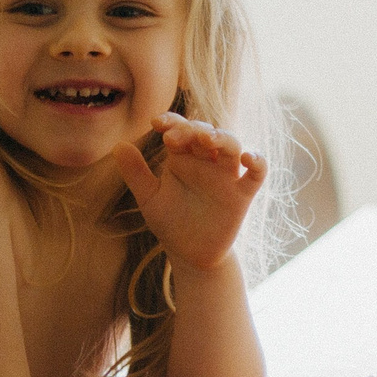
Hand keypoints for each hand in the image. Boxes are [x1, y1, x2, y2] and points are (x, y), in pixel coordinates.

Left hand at [116, 113, 265, 274]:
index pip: (181, 130)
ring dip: (222, 138)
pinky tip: (248, 158)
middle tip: (174, 137)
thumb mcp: (149, 198)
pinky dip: (258, 162)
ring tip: (207, 139)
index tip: (156, 123)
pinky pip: (257, 173)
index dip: (172, 121)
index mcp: (183, 158)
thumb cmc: (170, 222)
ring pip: (232, 146)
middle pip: (207, 133)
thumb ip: (136, 173)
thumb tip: (118, 145)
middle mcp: (206, 162)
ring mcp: (226, 176)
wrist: (189, 254)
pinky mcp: (242, 194)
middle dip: (193, 130)